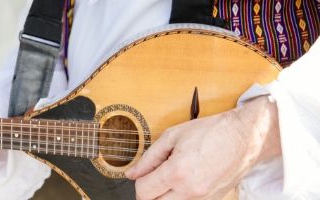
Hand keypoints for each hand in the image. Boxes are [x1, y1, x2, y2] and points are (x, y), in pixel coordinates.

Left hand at [126, 96, 280, 199]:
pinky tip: (184, 181)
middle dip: (150, 191)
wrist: (245, 137)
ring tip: (170, 178)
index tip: (143, 173)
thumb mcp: (173, 136)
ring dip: (165, 195)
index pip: (143, 191)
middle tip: (155, 177)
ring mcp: (203, 199)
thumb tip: (132, 173)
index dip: (138, 181)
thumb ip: (149, 158)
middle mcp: (190, 190)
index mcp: (177, 172)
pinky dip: (180, 196)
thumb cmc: (212, 132)